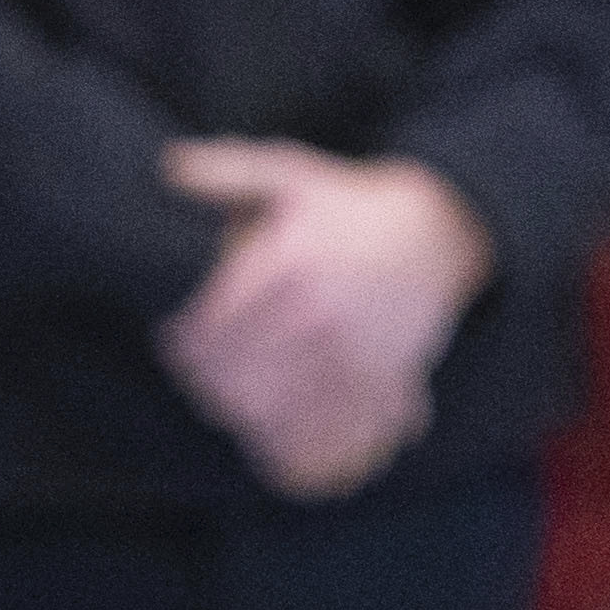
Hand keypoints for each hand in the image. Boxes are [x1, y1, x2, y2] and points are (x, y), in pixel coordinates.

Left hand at [156, 139, 494, 505]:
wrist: (440, 230)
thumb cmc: (353, 204)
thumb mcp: (291, 172)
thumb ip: (226, 171)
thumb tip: (169, 167)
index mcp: (288, 264)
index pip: (215, 326)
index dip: (185, 346)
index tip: (173, 345)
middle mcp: (320, 309)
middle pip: (241, 373)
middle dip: (210, 383)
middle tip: (197, 382)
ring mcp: (355, 349)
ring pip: (283, 408)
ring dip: (248, 415)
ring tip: (230, 409)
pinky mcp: (384, 377)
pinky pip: (333, 427)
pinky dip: (300, 443)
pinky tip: (278, 442)